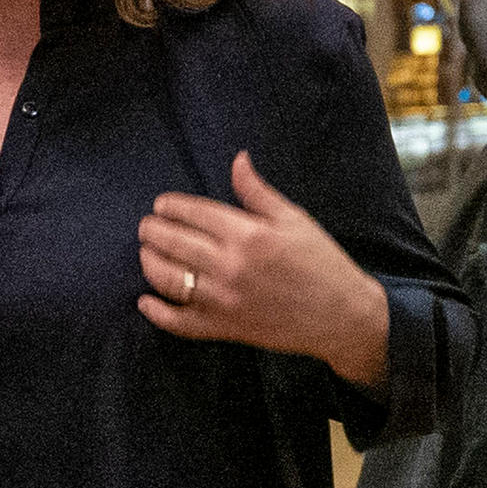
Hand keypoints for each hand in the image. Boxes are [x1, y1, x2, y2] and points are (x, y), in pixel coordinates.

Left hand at [139, 153, 391, 386]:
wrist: (341, 315)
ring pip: (169, 279)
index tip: (161, 204)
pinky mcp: (224, 328)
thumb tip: (238, 159)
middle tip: (146, 226)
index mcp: (248, 234)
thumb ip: (258, 192)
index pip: (194, 213)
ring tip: (146, 252)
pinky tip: (145, 301)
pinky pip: (180, 323)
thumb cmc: (321, 262)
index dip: (171, 206)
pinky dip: (157, 313)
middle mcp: (230, 266)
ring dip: (149, 263)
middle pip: (174, 242)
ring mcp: (224, 300)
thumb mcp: (294, 218)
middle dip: (153, 231)